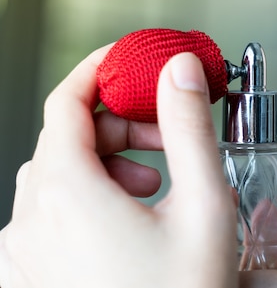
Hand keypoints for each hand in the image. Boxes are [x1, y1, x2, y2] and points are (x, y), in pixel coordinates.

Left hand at [0, 48, 237, 287]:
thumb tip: (182, 68)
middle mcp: (29, 220)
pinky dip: (89, 197)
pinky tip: (128, 220)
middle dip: (122, 126)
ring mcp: (23, 252)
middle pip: (67, 138)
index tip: (135, 60)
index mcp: (65, 194)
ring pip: (59, 175)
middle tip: (169, 138)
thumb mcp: (202, 205)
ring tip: (156, 185)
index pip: (66, 101)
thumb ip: (191, 127)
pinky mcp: (29, 272)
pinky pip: (50, 211)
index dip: (102, 70)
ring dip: (109, 163)